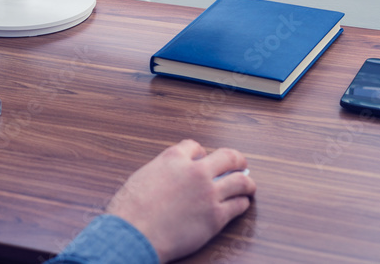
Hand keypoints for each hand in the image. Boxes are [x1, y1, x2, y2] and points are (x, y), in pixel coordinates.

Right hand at [105, 139, 255, 262]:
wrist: (134, 233)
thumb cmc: (131, 208)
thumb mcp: (144, 175)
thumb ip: (164, 170)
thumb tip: (174, 175)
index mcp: (173, 158)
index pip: (195, 147)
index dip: (201, 153)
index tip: (204, 158)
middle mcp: (195, 171)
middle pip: (227, 157)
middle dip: (236, 160)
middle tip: (240, 164)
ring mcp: (208, 193)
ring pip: (240, 181)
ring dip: (246, 182)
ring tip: (248, 185)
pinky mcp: (216, 217)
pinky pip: (238, 205)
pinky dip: (241, 203)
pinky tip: (240, 204)